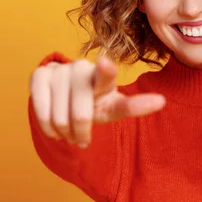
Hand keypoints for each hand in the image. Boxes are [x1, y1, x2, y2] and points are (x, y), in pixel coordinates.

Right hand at [29, 56, 165, 147]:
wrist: (65, 95)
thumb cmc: (93, 103)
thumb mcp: (113, 107)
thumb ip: (134, 105)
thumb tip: (161, 101)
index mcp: (104, 76)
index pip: (106, 75)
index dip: (106, 70)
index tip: (105, 64)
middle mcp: (82, 68)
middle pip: (81, 114)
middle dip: (81, 133)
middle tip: (81, 138)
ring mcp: (60, 70)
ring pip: (60, 118)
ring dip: (64, 133)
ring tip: (68, 131)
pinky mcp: (39, 74)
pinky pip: (41, 111)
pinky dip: (48, 128)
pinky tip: (53, 128)